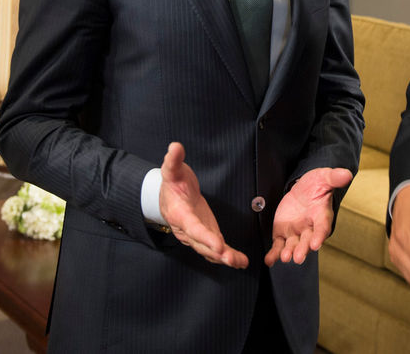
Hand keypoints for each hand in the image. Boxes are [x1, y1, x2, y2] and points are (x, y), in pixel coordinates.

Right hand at [158, 142, 248, 268]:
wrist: (168, 195)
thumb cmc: (173, 182)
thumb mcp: (172, 169)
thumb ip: (174, 160)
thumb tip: (175, 147)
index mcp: (180, 213)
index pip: (193, 227)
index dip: (204, 237)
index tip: (218, 245)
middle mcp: (187, 229)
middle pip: (201, 243)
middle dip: (217, 252)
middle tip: (231, 258)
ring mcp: (196, 234)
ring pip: (209, 250)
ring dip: (224, 257)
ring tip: (239, 262)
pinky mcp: (206, 235)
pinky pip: (215, 249)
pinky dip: (227, 256)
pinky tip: (241, 262)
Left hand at [264, 167, 353, 266]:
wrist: (302, 188)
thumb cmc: (316, 184)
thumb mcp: (323, 177)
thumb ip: (334, 177)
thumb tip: (347, 174)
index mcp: (321, 215)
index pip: (322, 228)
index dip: (319, 236)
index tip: (315, 244)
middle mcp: (309, 227)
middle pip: (306, 240)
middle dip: (302, 249)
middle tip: (298, 258)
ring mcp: (296, 231)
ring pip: (292, 245)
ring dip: (288, 252)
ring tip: (285, 257)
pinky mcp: (282, 232)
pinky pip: (278, 245)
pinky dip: (274, 254)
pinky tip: (269, 260)